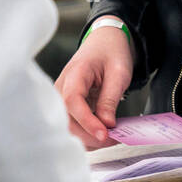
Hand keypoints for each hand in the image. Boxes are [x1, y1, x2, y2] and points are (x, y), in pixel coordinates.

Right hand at [54, 26, 133, 147]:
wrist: (105, 43)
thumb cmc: (111, 53)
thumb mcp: (118, 72)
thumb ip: (110, 98)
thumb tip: (106, 124)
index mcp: (75, 74)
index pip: (72, 102)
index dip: (87, 121)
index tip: (104, 134)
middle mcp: (62, 88)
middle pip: (67, 120)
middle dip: (90, 135)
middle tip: (115, 138)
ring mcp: (62, 98)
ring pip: (69, 127)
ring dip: (89, 138)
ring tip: (112, 137)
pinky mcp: (68, 106)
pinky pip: (74, 125)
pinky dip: (88, 134)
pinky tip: (104, 134)